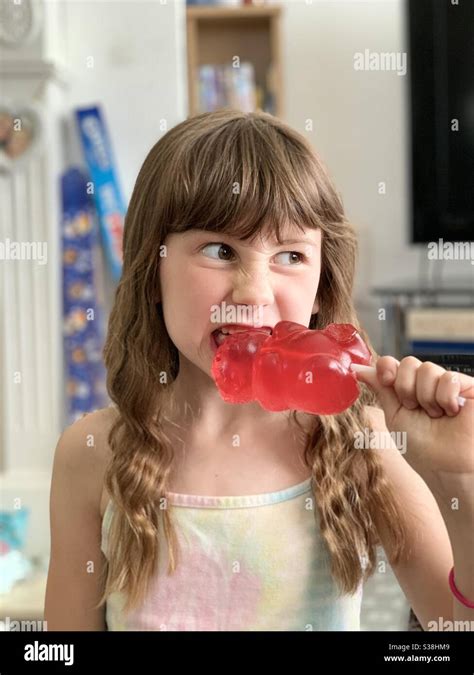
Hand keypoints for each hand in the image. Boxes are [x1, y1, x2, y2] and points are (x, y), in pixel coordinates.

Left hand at [352, 356, 473, 476]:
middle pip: (408, 362)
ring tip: (435, 415)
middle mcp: (427, 382)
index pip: (393, 362)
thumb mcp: (394, 414)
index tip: (386, 380)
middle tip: (414, 408)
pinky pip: (449, 378)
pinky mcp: (468, 386)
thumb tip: (357, 369)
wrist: (445, 467)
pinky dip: (445, 398)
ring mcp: (448, 383)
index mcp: (407, 387)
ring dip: (426, 397)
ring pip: (427, 369)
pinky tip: (451, 412)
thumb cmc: (421, 447)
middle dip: (406, 388)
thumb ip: (380, 388)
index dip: (386, 367)